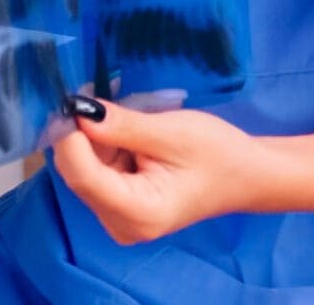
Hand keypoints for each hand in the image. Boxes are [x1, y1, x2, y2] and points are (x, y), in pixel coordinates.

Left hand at [53, 99, 271, 244]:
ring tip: (119, 107)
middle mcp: (120, 224)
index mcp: (138, 214)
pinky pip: (94, 167)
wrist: (245, 175)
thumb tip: (78, 111)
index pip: (82, 176)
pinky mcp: (117, 203)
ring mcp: (116, 216)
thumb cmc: (217, 154)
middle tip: (90, 89)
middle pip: (78, 172)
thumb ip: (122, 125)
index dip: (69, 137)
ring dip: (91, 133)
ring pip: (82, 167)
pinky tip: (120, 123)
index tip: (69, 98)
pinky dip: (101, 142)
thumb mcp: (171, 132)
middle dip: (80, 131)